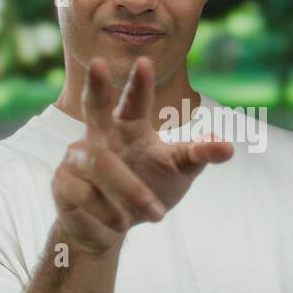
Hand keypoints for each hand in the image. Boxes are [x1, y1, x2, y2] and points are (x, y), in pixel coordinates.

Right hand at [51, 57, 234, 254]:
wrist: (109, 230)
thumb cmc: (145, 189)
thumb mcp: (179, 172)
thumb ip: (199, 155)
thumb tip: (229, 147)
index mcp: (129, 127)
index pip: (134, 102)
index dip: (140, 84)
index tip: (145, 63)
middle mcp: (100, 136)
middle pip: (94, 106)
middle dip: (96, 86)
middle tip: (97, 63)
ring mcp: (78, 158)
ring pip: (100, 163)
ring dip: (130, 189)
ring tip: (157, 215)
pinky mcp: (63, 184)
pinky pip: (85, 193)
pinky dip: (107, 210)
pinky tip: (121, 223)